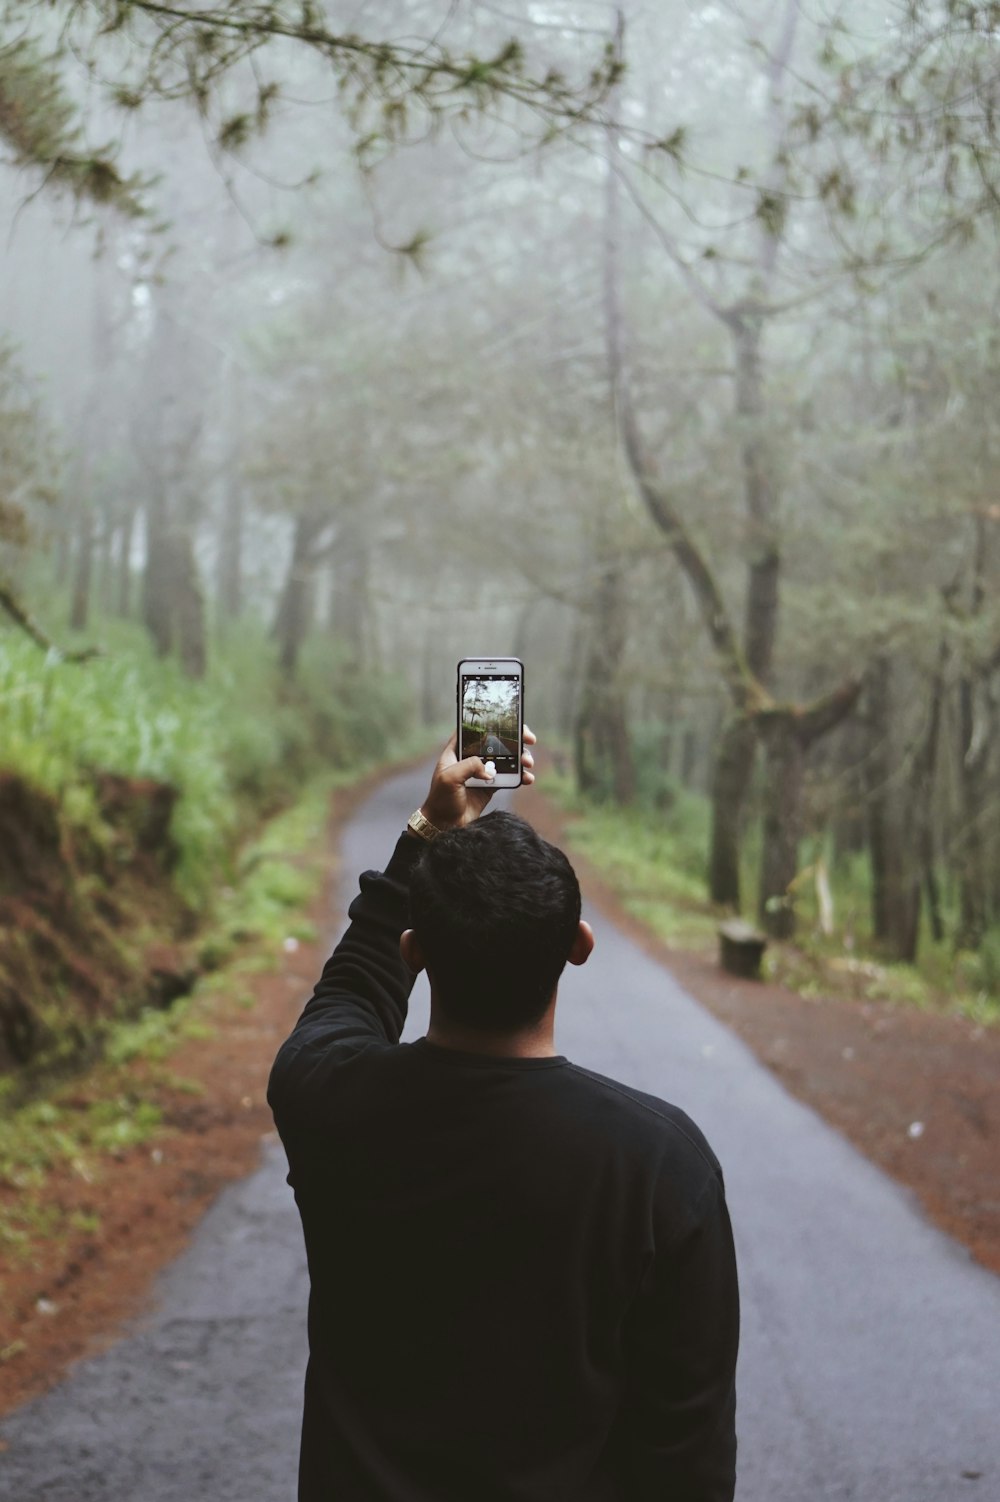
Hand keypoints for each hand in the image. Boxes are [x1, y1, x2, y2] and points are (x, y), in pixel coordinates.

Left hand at [419, 727, 535, 831]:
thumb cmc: (441, 799)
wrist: (445, 825)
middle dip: (515, 739)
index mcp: (457, 750)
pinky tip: (528, 778)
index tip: (510, 722)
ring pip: (507, 758)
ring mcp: (482, 771)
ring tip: (528, 764)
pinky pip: (510, 777)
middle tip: (529, 740)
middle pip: (497, 741)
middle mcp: (471, 758)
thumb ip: (469, 766)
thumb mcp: (449, 778)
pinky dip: (521, 776)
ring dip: (521, 758)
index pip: (476, 729)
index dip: (493, 722)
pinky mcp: (491, 785)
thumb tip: (489, 769)